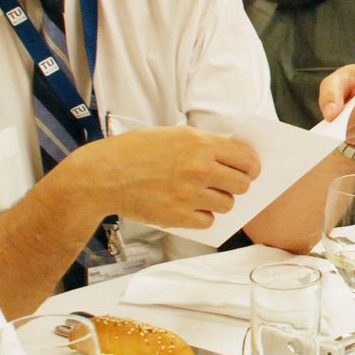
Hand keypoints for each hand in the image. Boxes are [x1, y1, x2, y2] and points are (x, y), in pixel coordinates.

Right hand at [72, 126, 259, 229]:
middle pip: (243, 184)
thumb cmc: (134, 151)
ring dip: (220, 201)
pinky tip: (189, 207)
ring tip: (203, 195)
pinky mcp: (178, 216)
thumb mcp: (172, 134)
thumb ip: (204, 143)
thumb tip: (233, 154)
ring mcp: (189, 194)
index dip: (251, 165)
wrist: (102, 175)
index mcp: (200, 144)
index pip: (246, 157)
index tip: (249, 170)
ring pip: (228, 204)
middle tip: (227, 184)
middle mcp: (198, 168)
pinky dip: (202, 216)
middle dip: (238, 184)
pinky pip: (208, 221)